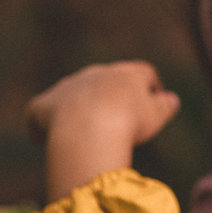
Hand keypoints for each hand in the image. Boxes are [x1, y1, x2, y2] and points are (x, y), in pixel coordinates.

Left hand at [26, 61, 179, 200]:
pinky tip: (40, 139)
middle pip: (106, 80)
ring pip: (73, 93)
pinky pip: (40, 112)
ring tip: (82, 132)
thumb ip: (166, 105)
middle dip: (111, 97)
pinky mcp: (45, 104)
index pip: (142, 72)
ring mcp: (68, 87)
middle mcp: (96, 73)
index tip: (154, 100)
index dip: (150, 85)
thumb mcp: (157, 115)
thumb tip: (171, 100)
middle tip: (118, 121)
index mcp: (126, 73)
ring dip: (78, 108)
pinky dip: (41, 124)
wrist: (92, 127)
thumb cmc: (131, 121)